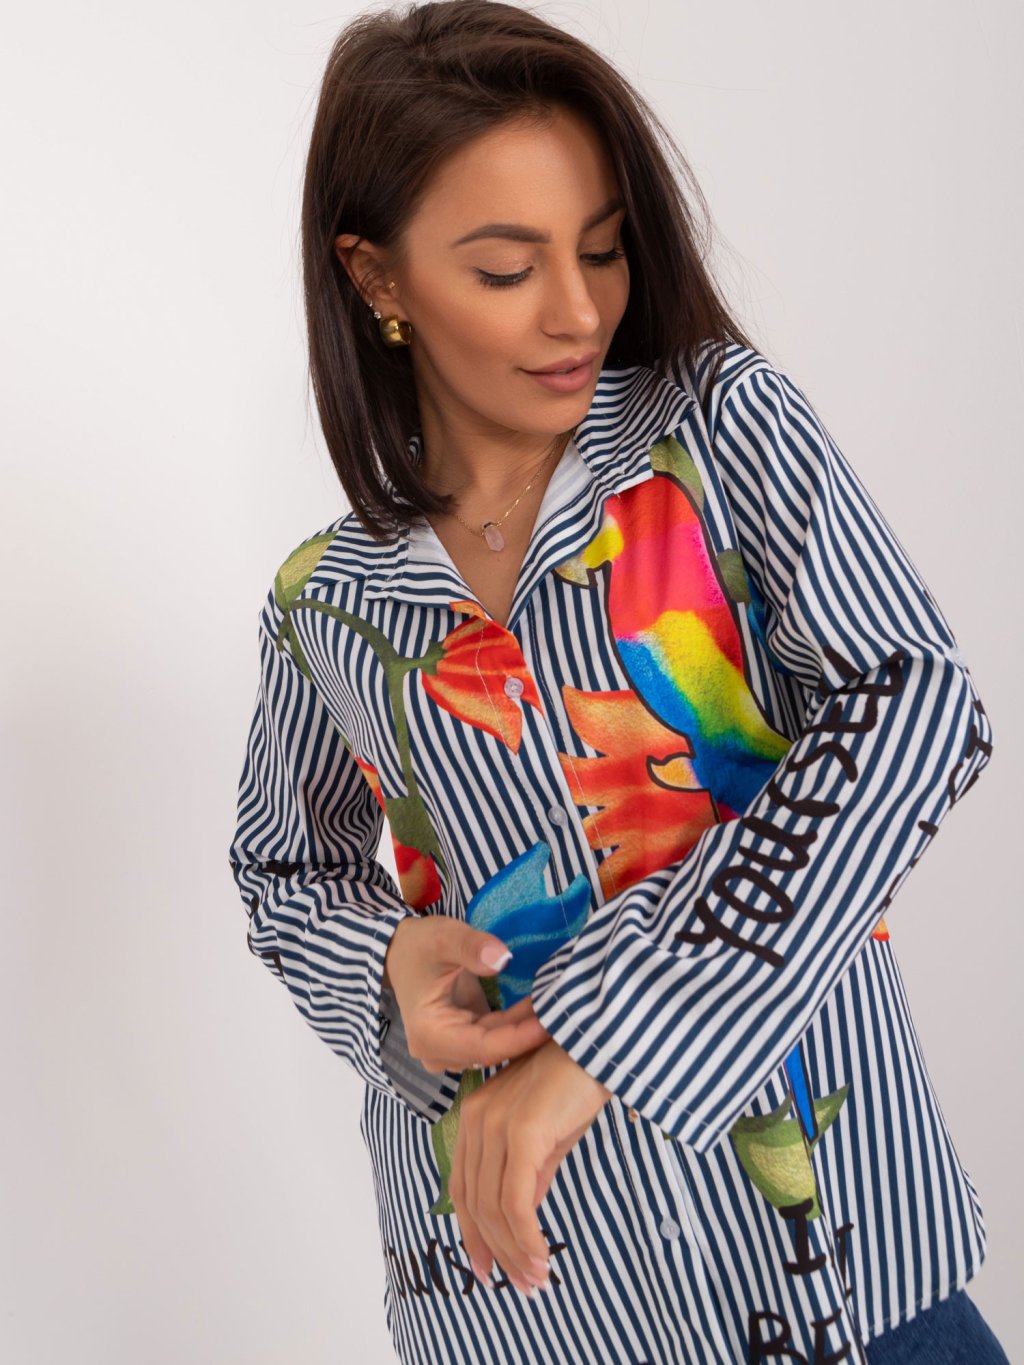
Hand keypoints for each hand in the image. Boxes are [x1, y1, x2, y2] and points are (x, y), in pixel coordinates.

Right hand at [383, 914, 550, 1071]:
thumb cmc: (420, 944)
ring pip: (496, 1047)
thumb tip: (502, 958)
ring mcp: (450, 1049)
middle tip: (567, 1016)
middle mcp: (438, 1052)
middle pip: (492, 1051)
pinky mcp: (462, 1038)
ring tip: (561, 1011)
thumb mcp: (445, 937)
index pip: (483, 1046)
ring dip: (524, 1030)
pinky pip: (494, 1037)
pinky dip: (516, 1024)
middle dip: (528, 1035)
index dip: (519, 1038)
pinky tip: (542, 1008)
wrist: (400, 950)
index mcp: (430, 1035)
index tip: (552, 1022)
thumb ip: (472, 947)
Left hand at [448, 1037, 612, 1294]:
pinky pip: (516, 1201)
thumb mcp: (548, 1136)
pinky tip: (542, 1258)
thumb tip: (524, 1219)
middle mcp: (476, 1121)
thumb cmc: (576, 1082)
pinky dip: (526, 1237)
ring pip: (494, 1208)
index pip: (465, 1187)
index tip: (489, 1269)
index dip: (473, 1232)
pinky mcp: (521, 1134)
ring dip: (515, 1252)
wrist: (596, 1045)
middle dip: (495, 1251)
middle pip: (475, 1203)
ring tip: (536, 1280)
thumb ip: (532, 1174)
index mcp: (475, 1118)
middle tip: (519, 1285)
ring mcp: (496, 1126)